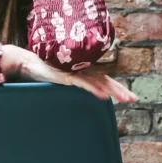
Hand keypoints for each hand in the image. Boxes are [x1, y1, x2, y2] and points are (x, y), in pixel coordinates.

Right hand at [2, 45, 137, 104]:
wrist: (27, 63)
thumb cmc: (41, 73)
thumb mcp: (59, 83)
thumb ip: (69, 87)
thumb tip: (76, 97)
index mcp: (81, 72)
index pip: (103, 80)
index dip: (116, 87)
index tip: (127, 96)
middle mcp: (81, 71)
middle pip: (105, 80)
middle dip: (120, 90)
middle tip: (134, 99)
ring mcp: (74, 73)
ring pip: (98, 82)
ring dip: (113, 91)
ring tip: (125, 98)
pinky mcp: (66, 76)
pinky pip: (84, 84)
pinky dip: (95, 90)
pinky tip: (104, 96)